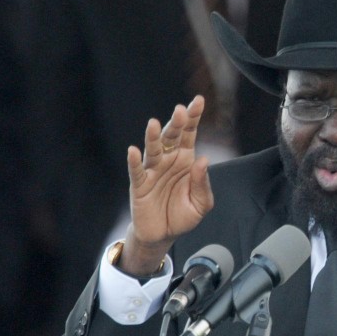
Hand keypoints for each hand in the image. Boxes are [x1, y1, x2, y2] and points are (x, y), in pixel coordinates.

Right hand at [122, 96, 213, 274]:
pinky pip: (137, 171)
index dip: (193, 117)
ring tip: (153, 124)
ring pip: (153, 150)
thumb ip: (202, 183)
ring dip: (153, 137)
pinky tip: (133, 151)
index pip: (190, 134)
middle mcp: (169, 161)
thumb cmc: (182, 214)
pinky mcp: (140, 185)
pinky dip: (134, 161)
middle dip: (176, 123)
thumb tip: (203, 159)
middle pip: (172, 137)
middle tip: (180, 110)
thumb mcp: (202, 203)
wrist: (163, 235)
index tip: (198, 100)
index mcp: (186, 160)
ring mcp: (153, 171)